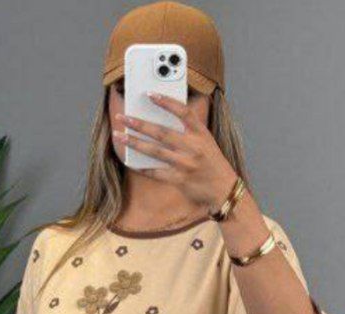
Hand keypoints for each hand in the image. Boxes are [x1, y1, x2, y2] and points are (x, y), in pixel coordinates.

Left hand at [113, 94, 238, 209]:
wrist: (224, 189)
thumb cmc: (212, 163)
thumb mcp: (206, 142)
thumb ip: (188, 132)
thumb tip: (161, 122)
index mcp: (201, 134)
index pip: (183, 112)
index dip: (166, 101)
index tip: (150, 94)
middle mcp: (193, 147)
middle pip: (162, 132)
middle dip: (140, 124)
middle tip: (123, 117)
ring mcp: (186, 164)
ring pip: (155, 151)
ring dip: (135, 143)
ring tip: (120, 136)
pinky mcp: (180, 180)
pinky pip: (156, 172)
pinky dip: (142, 168)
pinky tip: (130, 162)